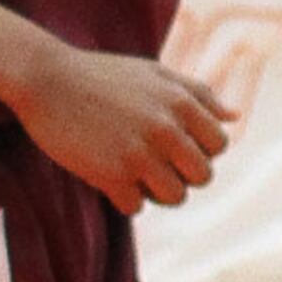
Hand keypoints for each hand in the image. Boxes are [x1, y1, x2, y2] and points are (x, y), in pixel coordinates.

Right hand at [20, 45, 229, 212]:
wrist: (47, 79)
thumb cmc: (104, 75)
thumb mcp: (156, 74)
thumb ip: (198, 94)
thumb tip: (234, 117)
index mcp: (181, 103)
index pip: (220, 145)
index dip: (202, 150)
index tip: (177, 147)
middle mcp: (165, 129)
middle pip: (203, 177)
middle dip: (184, 176)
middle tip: (158, 166)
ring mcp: (138, 154)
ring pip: (174, 197)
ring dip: (157, 193)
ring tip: (137, 176)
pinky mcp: (108, 174)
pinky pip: (135, 207)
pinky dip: (125, 199)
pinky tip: (111, 179)